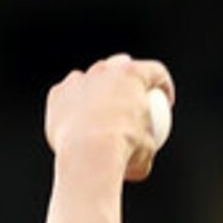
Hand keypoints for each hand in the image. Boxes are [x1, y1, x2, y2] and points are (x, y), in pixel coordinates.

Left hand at [45, 53, 174, 182]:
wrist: (87, 157)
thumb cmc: (123, 152)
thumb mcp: (148, 150)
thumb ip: (145, 140)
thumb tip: (144, 149)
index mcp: (132, 76)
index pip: (156, 72)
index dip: (164, 85)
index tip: (164, 101)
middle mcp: (104, 70)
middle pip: (120, 65)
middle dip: (126, 77)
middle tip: (129, 98)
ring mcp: (78, 80)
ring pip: (90, 80)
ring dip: (97, 92)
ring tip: (99, 115)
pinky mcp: (58, 95)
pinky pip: (68, 98)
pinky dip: (75, 108)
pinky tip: (78, 125)